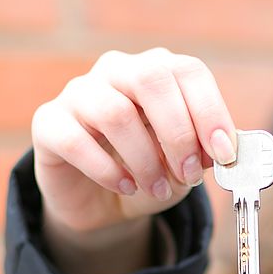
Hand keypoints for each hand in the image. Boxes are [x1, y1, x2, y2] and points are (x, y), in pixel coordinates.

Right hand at [31, 48, 236, 273]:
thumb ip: (204, 155)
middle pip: (151, 80)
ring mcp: (79, 93)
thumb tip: (223, 152)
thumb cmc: (152, 174)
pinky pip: (75, 140)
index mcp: (158, 74)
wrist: (104, 201)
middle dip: (178, 134)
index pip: (188, 71)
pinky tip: (124, 186)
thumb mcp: (187, 167)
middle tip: (189, 174)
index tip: (223, 154)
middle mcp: (117, 72)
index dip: (210, 112)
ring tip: (156, 188)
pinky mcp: (49, 123)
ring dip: (145, 160)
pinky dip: (107, 170)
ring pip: (114, 112)